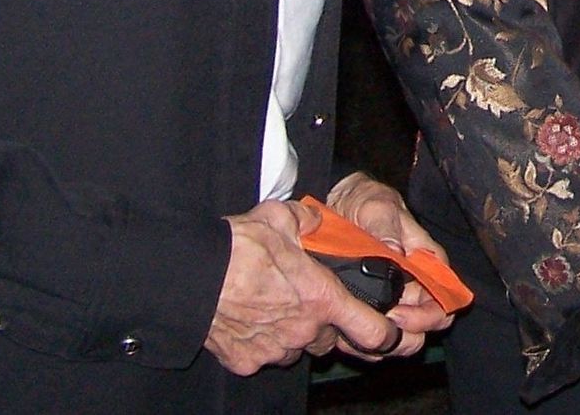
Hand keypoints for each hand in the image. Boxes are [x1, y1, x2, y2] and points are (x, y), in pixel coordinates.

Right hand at [205, 198, 403, 374]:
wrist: (190, 280)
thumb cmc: (239, 248)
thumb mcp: (283, 218)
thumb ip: (311, 223)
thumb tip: (318, 223)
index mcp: (322, 299)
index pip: (373, 332)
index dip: (387, 334)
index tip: (390, 331)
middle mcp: (304, 331)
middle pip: (329, 337)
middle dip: (325, 322)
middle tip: (303, 298)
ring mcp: (274, 350)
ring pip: (297, 347)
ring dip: (294, 332)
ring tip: (272, 303)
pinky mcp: (247, 361)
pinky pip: (265, 354)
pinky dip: (262, 341)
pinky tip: (249, 317)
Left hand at [325, 171, 458, 352]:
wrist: (337, 205)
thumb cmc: (365, 201)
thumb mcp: (376, 206)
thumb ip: (386, 227)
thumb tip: (396, 252)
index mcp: (425, 259)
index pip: (446, 294)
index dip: (430, 313)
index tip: (401, 312)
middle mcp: (415, 282)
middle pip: (431, 320)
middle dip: (412, 330)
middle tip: (384, 323)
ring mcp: (394, 296)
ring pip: (405, 333)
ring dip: (389, 339)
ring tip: (362, 331)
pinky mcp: (371, 306)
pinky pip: (377, 333)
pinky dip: (366, 341)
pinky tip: (348, 334)